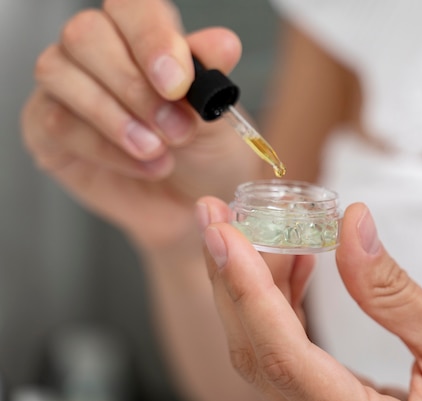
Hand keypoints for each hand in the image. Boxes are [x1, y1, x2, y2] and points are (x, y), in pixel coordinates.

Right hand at [21, 0, 259, 251]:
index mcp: (143, 37)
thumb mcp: (220, 119)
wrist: (192, 207)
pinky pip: (58, 124)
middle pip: (86, 34)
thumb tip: (222, 44)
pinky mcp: (47, 129)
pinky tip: (144, 166)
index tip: (178, 82)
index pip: (132, 7)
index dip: (152, 38)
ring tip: (160, 151)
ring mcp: (66, 88)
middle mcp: (98, 52)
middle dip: (134, 86)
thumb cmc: (205, 156)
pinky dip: (105, 148)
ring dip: (115, 116)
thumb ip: (212, 79)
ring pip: (60, 73)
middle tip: (178, 130)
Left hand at [200, 201, 421, 400]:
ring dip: (254, 290)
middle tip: (215, 218)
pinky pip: (294, 354)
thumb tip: (350, 223)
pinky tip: (298, 266)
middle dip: (230, 281)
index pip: (281, 353)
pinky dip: (285, 306)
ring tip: (256, 230)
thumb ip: (393, 290)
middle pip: (258, 353)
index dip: (245, 289)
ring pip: (270, 354)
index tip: (222, 234)